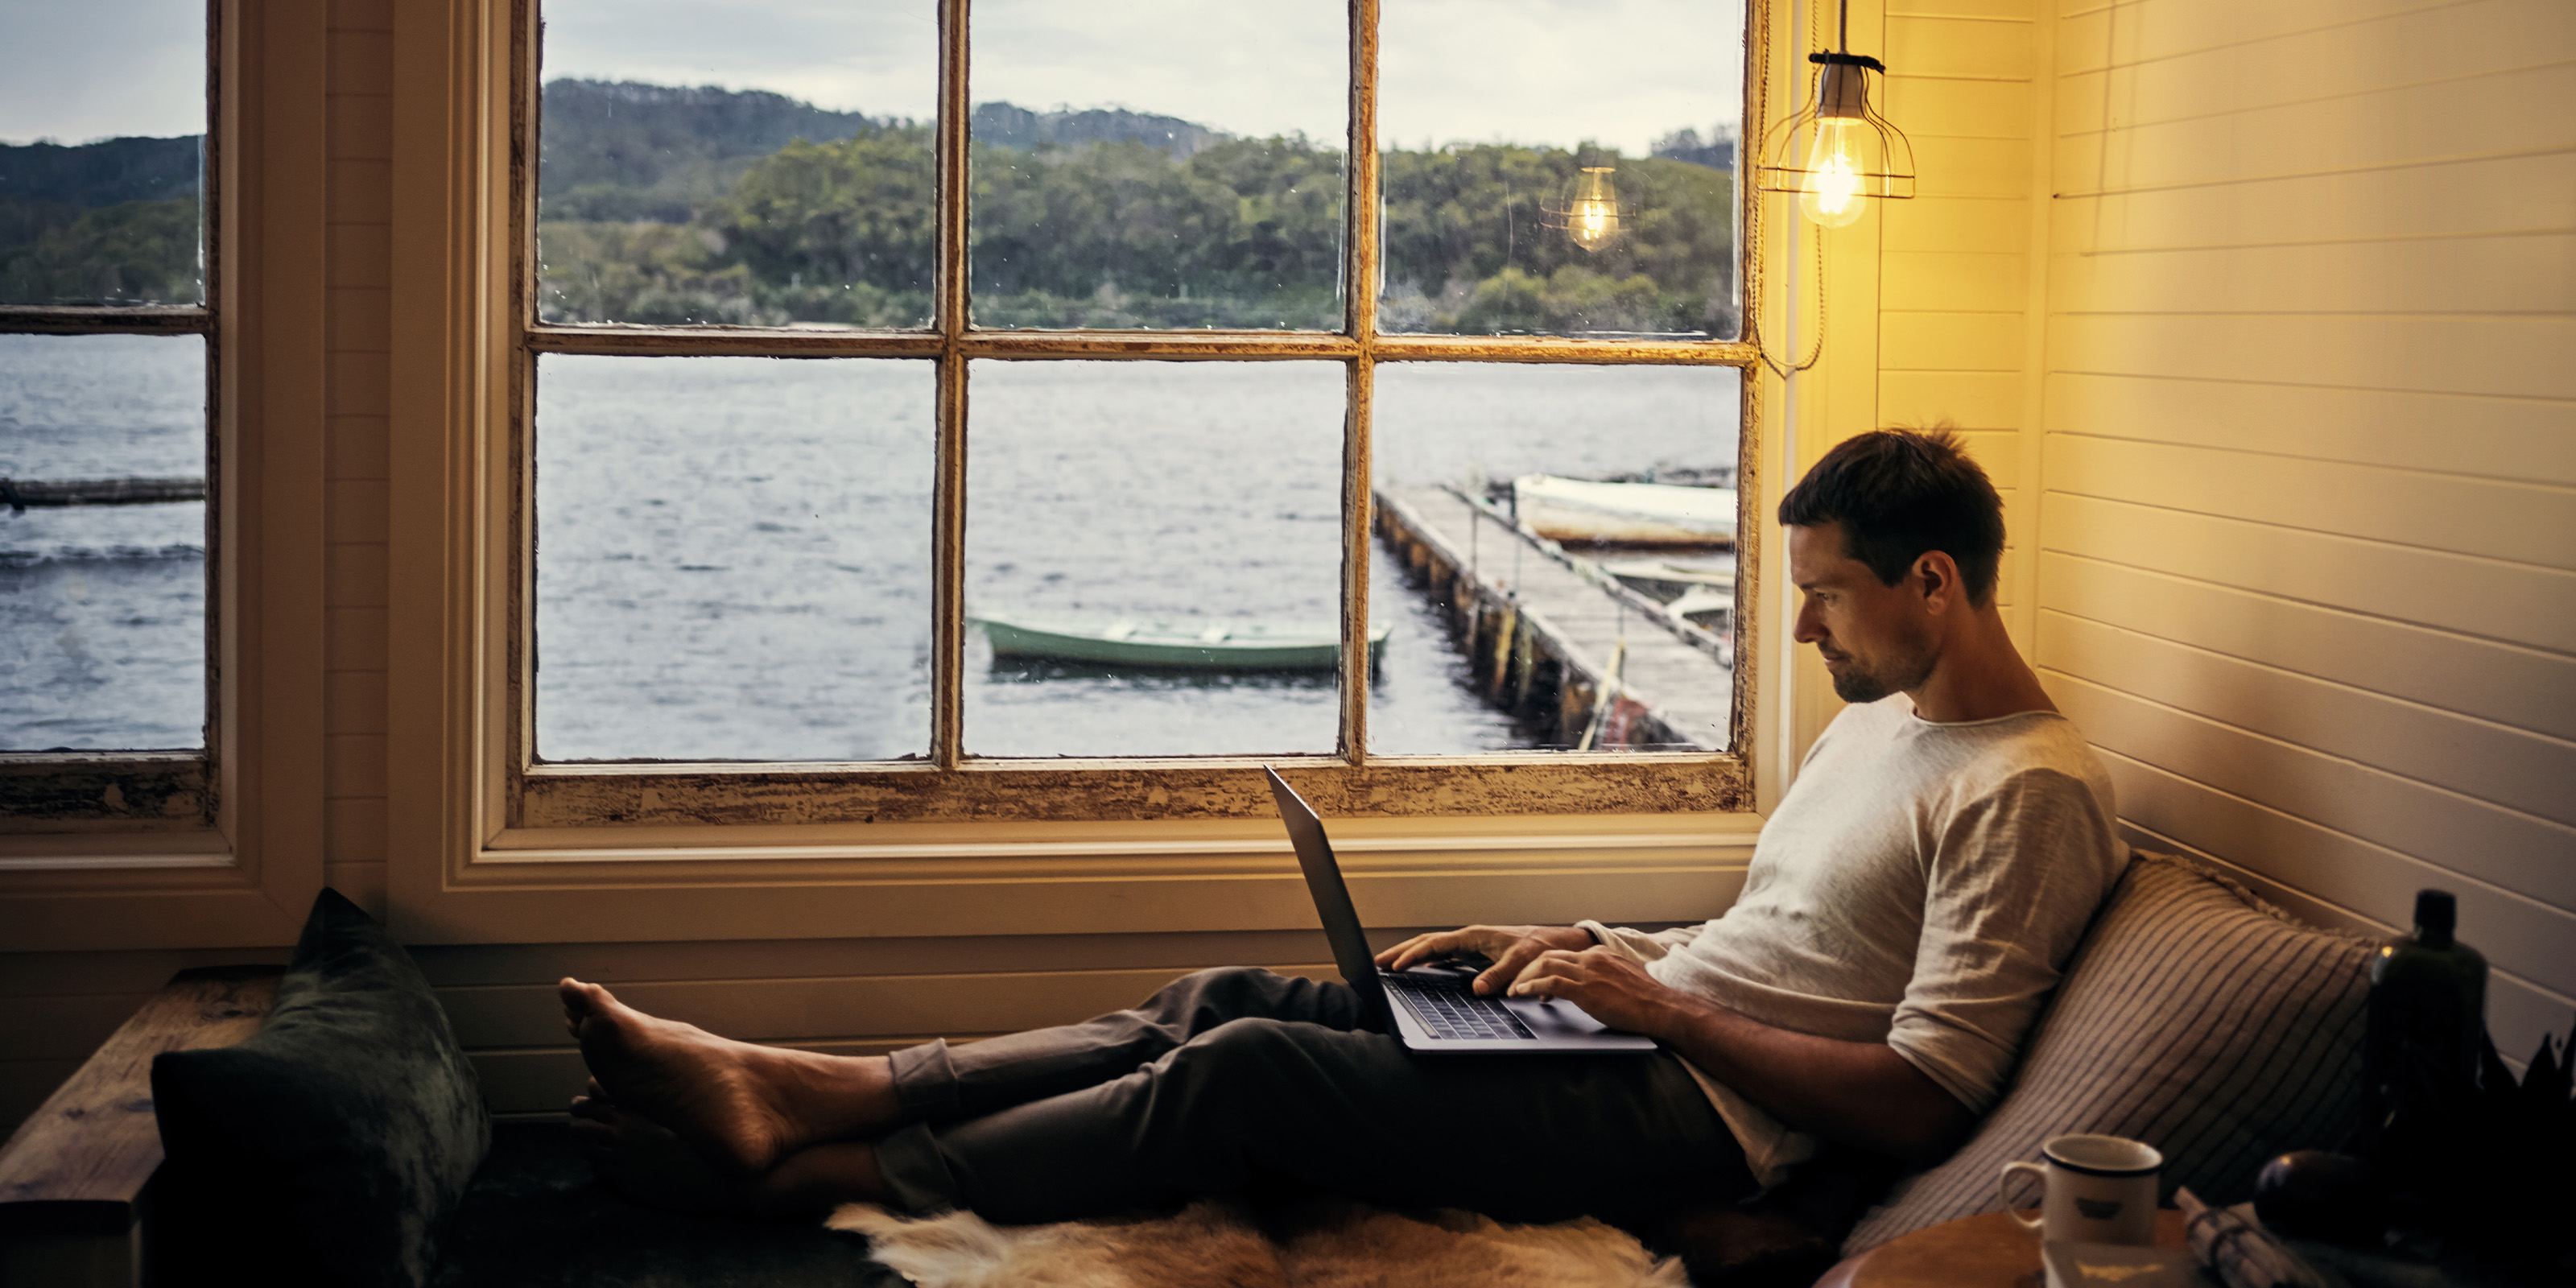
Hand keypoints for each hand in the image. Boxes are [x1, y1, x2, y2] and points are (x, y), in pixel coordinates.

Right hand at [1374, 924, 1595, 996]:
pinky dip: (1424, 960)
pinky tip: (1414, 969)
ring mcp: (1468, 946)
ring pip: (1431, 948)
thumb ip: (1500, 975)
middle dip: (1400, 952)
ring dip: (1408, 955)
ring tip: (1387, 965)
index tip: (1397, 966)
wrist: (1553, 945)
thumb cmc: (1538, 949)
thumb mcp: (1521, 962)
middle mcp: (1468, 939)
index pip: (1435, 944)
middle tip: (1377, 963)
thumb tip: (1478, 990)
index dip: (1414, 955)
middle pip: (1425, 942)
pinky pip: (1441, 955)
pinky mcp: (1472, 954)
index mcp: (1474, 936)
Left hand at [1506, 945, 1685, 1034]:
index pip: (1564, 954)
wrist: (1661, 1008)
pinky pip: (1550, 983)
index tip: (1535, 979)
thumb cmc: (1647, 1000)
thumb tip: (1595, 988)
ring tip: (1513, 990)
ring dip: (1524, 978)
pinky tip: (1521, 993)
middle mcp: (1592, 957)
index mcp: (1600, 954)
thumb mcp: (1623, 980)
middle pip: (1548, 955)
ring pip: (1544, 965)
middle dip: (1528, 968)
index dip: (1545, 967)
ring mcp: (1588, 971)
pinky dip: (1531, 987)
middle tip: (1516, 983)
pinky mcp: (1586, 989)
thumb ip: (1605, 978)